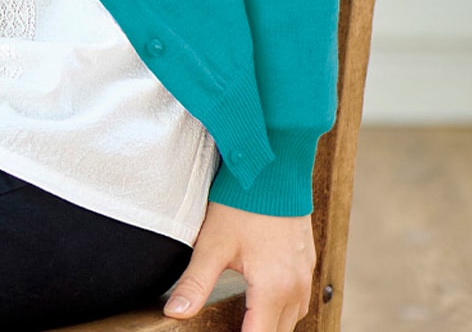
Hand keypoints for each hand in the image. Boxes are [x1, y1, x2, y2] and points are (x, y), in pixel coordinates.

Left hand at [163, 201, 314, 331]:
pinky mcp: (306, 261)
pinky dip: (282, 307)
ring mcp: (305, 274)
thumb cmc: (241, 202)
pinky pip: (300, 298)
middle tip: (228, 326)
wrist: (272, 166)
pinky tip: (263, 299)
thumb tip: (175, 313)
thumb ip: (195, 283)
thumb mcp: (212, 243)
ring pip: (292, 318)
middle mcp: (296, 286)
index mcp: (274, 288)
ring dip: (271, 323)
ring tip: (244, 320)